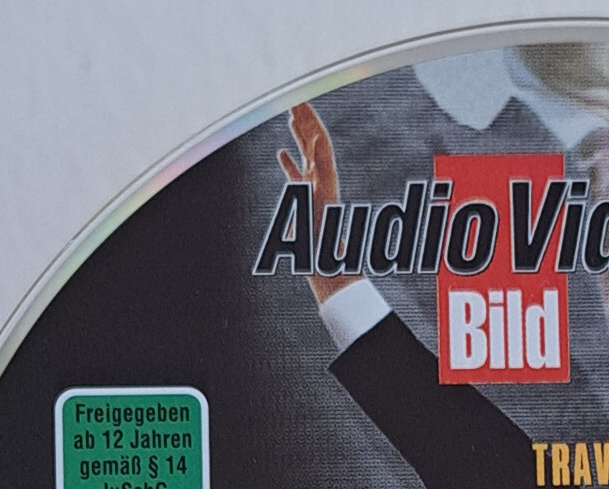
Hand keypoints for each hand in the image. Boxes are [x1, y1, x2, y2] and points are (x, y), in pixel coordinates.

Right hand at [277, 102, 353, 304]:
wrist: (328, 273)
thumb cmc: (325, 248)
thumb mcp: (321, 206)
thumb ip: (320, 173)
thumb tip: (320, 144)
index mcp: (325, 183)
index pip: (319, 144)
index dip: (310, 121)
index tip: (299, 100)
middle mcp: (321, 184)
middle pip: (313, 144)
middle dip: (304, 118)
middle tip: (294, 94)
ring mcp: (314, 192)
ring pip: (306, 157)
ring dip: (298, 135)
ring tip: (289, 115)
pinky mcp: (306, 204)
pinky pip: (297, 178)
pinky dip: (290, 163)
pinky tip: (281, 153)